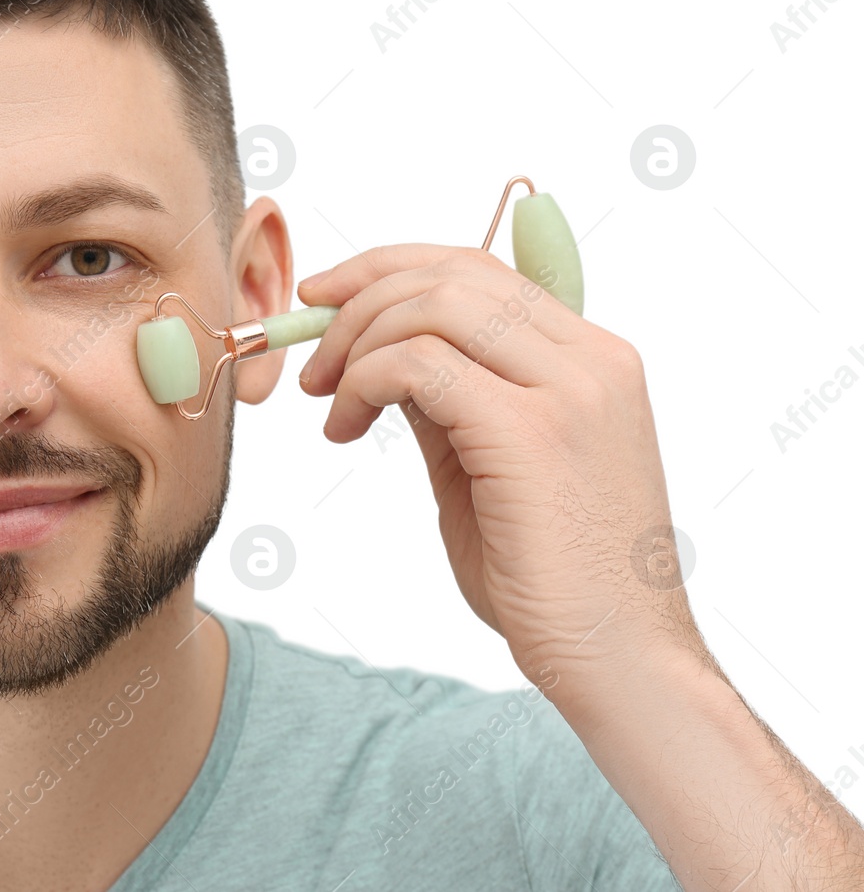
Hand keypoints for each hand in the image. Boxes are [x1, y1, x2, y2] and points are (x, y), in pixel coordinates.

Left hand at [297, 243, 698, 688]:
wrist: (618, 661)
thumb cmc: (551, 578)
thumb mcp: (488, 464)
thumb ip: (450, 399)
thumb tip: (384, 353)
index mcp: (594, 358)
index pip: (482, 268)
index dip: (391, 267)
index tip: (327, 296)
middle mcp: (593, 359)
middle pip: (452, 273)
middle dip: (359, 298)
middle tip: (312, 359)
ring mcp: (570, 390)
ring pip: (433, 306)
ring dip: (355, 341)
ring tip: (329, 401)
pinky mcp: (532, 432)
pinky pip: (418, 363)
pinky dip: (364, 381)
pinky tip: (346, 429)